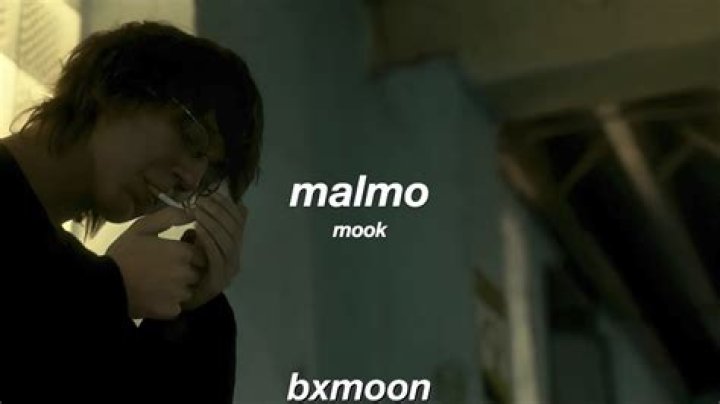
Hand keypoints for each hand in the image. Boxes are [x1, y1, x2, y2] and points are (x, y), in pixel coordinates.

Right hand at [107, 207, 199, 319]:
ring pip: (188, 290)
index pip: (201, 254)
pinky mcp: (171, 311)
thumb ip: (170, 217)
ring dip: (179, 288)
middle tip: (165, 270)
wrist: (104, 285)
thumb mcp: (143, 227)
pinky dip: (170, 303)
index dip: (190, 255)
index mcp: (183, 252)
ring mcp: (180, 294)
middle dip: (186, 271)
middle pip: (197, 273)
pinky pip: (177, 306)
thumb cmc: (123, 253)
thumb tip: (193, 214)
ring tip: (159, 285)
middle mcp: (187, 273)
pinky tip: (155, 298)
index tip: (176, 256)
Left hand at [181, 193, 247, 309]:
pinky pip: (217, 258)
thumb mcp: (195, 237)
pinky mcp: (218, 281)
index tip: (212, 193)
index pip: (238, 220)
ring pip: (227, 242)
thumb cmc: (180, 262)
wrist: (170, 294)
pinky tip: (198, 230)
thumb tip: (216, 199)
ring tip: (198, 212)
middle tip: (201, 201)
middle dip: (218, 212)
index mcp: (233, 244)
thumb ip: (207, 221)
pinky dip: (209, 242)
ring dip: (214, 224)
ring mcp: (229, 270)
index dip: (226, 205)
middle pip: (234, 230)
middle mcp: (235, 257)